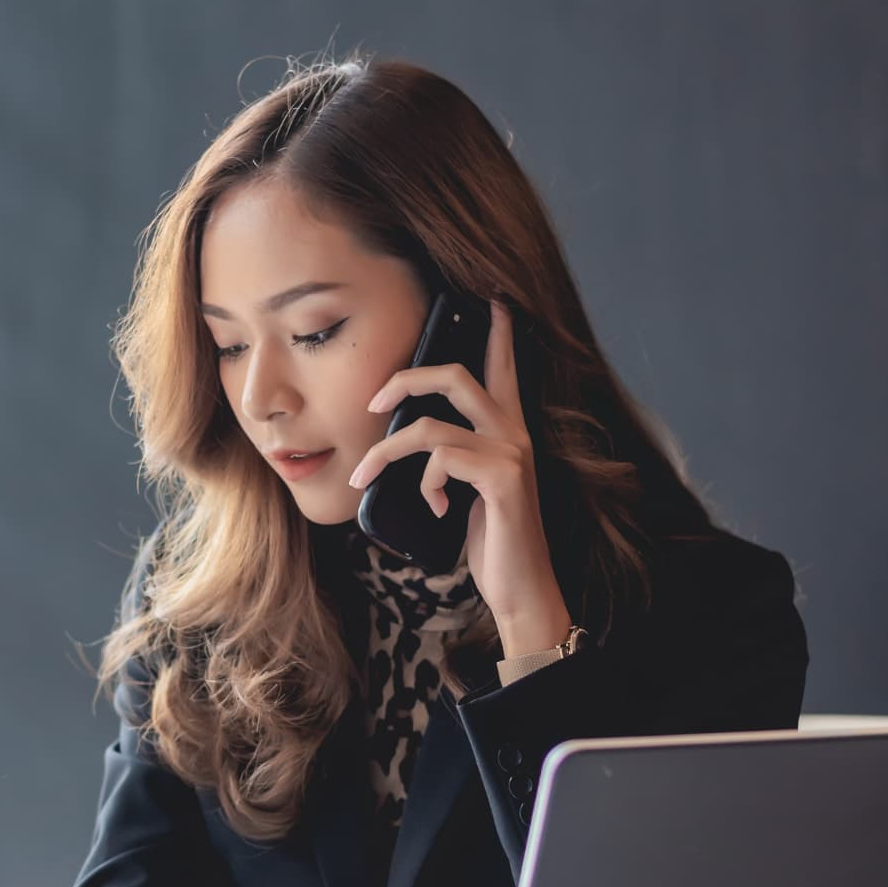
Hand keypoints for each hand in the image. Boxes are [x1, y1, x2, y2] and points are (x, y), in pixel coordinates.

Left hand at [347, 300, 572, 651]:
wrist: (520, 588)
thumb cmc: (490, 540)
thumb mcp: (464, 490)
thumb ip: (448, 458)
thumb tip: (402, 441)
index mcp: (508, 430)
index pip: (503, 367)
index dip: (497, 331)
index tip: (489, 298)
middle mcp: (515, 433)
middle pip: (456, 376)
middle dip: (406, 379)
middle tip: (372, 401)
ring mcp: (512, 454)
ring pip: (431, 426)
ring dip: (388, 452)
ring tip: (367, 476)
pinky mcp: (504, 479)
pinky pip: (442, 460)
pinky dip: (426, 484)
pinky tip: (435, 508)